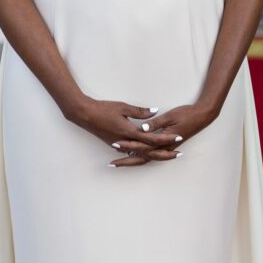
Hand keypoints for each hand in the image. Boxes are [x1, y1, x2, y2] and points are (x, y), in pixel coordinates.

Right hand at [67, 99, 182, 167]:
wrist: (84, 115)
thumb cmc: (103, 109)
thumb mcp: (123, 107)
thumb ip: (140, 111)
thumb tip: (154, 111)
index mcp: (129, 132)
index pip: (152, 138)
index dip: (166, 138)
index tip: (178, 137)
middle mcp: (126, 142)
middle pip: (149, 152)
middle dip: (164, 153)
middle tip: (178, 153)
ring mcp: (120, 145)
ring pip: (141, 154)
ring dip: (155, 155)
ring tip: (167, 155)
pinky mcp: (116, 144)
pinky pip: (132, 153)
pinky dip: (143, 154)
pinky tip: (149, 153)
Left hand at [110, 103, 216, 166]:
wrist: (202, 116)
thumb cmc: (187, 114)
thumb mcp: (170, 116)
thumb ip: (155, 123)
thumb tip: (142, 129)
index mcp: (164, 140)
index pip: (143, 146)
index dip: (128, 146)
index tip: (115, 145)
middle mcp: (165, 147)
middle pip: (142, 157)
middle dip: (127, 160)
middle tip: (112, 164)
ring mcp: (167, 147)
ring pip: (147, 158)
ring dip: (133, 160)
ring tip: (119, 161)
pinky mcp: (168, 145)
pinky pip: (152, 154)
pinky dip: (142, 156)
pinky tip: (134, 155)